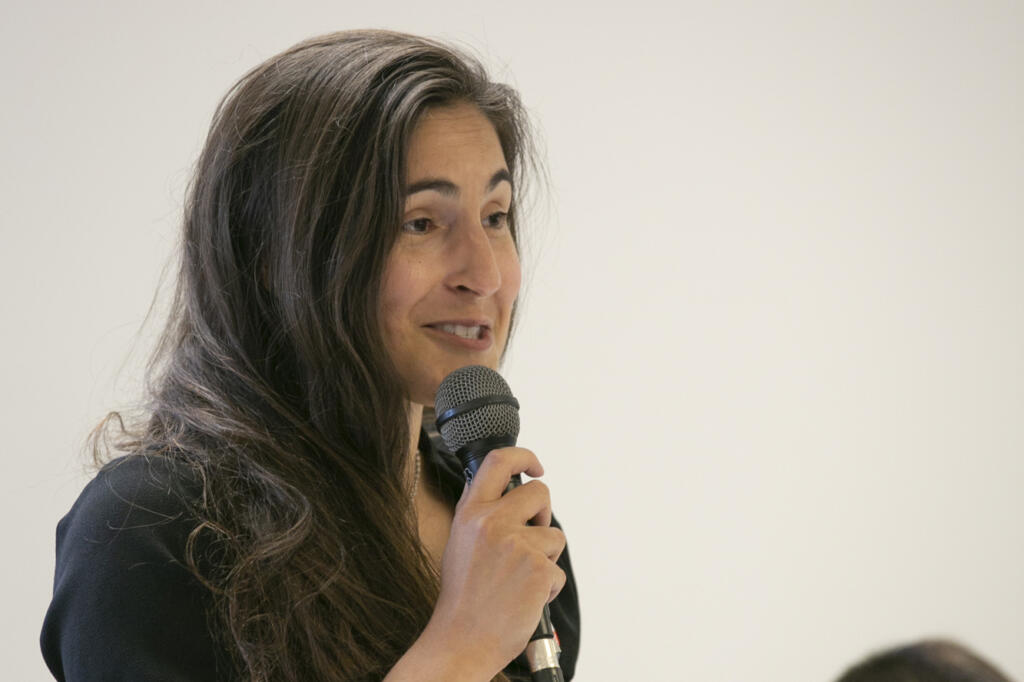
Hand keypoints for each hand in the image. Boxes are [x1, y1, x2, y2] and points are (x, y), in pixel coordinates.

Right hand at [423, 447, 566, 676]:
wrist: (462, 639)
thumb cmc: (463, 596)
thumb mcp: (459, 542)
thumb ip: (480, 513)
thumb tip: (504, 490)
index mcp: (471, 513)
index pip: (498, 462)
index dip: (524, 456)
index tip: (535, 466)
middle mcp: (492, 522)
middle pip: (540, 493)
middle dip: (543, 514)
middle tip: (533, 536)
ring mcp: (517, 545)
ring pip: (554, 536)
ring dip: (546, 557)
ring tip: (520, 579)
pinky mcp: (539, 570)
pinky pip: (558, 570)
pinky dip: (548, 587)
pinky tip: (525, 598)